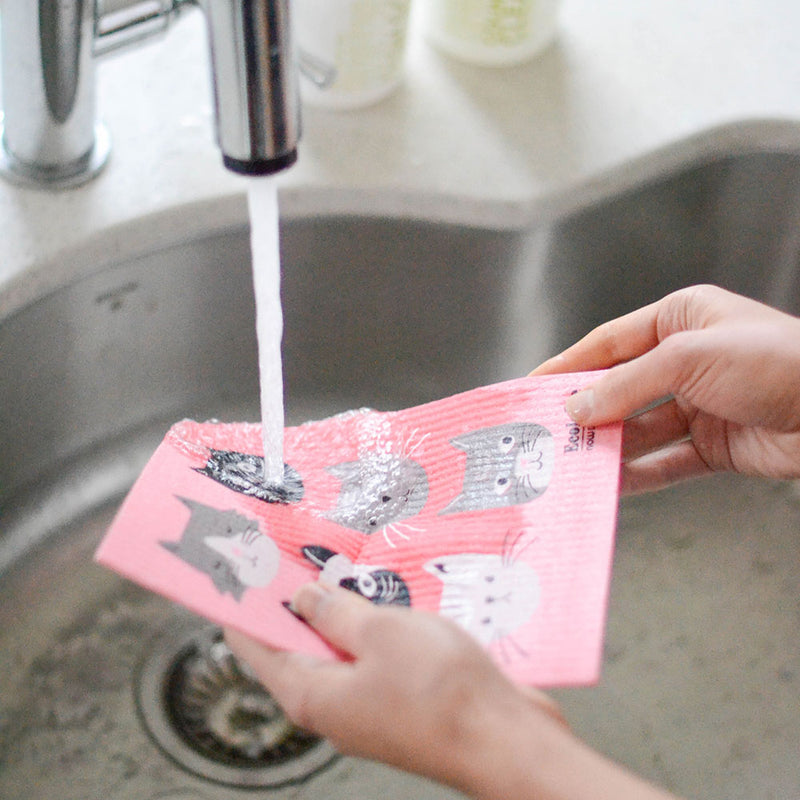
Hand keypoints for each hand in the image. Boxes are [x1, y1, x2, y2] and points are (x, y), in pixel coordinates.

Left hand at [226, 584, 677, 799]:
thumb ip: (336, 612)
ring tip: (336, 565)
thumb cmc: (441, 691)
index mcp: (311, 694)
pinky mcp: (401, 698)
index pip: (256, 644)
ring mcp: (368, 703)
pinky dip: (372, 624)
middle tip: (288, 552)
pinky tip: (385, 597)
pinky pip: (374, 654)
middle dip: (293, 599)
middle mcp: (332, 704)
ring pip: (340, 647)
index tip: (232, 569)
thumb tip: (304, 598)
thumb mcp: (379, 632)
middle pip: (296, 645)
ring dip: (339, 609)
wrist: (506, 738)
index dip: (242, 604)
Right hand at [530, 285, 799, 493]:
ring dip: (608, 446)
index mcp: (681, 319)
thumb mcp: (688, 358)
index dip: (568, 365)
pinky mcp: (715, 444)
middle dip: (586, 411)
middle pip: (620, 388)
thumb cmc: (779, 361)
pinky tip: (612, 482)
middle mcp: (687, 359)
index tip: (532, 386)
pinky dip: (639, 472)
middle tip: (546, 432)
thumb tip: (576, 408)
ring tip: (572, 462)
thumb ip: (626, 384)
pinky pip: (665, 460)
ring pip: (639, 428)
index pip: (609, 343)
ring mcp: (701, 403)